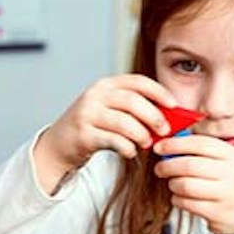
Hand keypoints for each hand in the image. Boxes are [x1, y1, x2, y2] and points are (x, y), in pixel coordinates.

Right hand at [33, 75, 175, 193]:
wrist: (58, 145)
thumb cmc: (92, 128)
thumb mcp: (110, 111)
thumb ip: (134, 110)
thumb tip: (169, 118)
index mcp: (105, 85)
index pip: (137, 81)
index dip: (158, 92)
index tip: (174, 105)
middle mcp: (95, 96)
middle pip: (133, 101)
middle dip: (153, 116)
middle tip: (165, 130)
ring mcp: (87, 114)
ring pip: (124, 122)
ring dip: (141, 134)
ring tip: (147, 143)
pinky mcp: (83, 135)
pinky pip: (112, 141)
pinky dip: (126, 147)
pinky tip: (130, 151)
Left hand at [152, 132, 233, 233]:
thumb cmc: (229, 182)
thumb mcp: (224, 161)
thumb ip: (200, 151)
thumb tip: (168, 144)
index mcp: (231, 155)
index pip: (199, 144)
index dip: (175, 144)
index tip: (159, 147)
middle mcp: (231, 172)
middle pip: (190, 165)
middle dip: (168, 166)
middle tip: (160, 168)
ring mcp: (225, 193)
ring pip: (186, 185)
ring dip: (173, 184)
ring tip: (173, 184)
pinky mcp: (216, 212)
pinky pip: (187, 203)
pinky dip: (177, 200)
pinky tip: (179, 198)